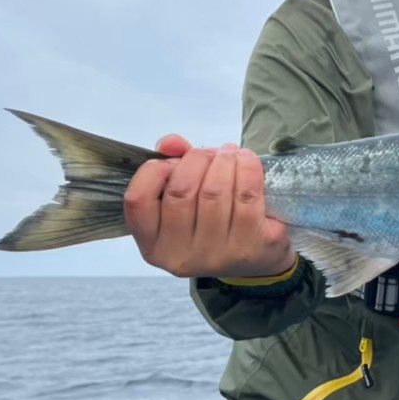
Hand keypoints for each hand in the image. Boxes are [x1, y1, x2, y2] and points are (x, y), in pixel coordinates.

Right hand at [123, 134, 294, 277]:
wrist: (259, 254)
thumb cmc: (214, 220)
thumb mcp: (186, 197)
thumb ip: (172, 165)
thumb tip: (170, 143)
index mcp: (153, 244)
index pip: (138, 200)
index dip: (155, 169)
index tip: (175, 160)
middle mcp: (179, 256)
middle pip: (180, 191)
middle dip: (197, 159)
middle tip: (210, 152)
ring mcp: (215, 256)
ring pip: (214, 192)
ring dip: (224, 161)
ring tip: (230, 153)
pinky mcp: (249, 248)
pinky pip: (246, 197)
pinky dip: (247, 169)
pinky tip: (246, 161)